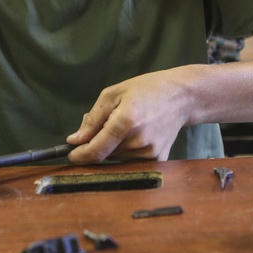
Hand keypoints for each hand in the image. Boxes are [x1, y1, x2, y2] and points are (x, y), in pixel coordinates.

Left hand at [66, 70, 188, 163]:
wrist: (181, 96)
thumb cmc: (147, 90)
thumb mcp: (113, 94)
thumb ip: (92, 119)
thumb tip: (75, 140)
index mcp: (125, 121)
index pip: (96, 150)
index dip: (80, 155)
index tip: (71, 153)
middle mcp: (139, 140)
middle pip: (105, 155)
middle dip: (98, 144)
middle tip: (107, 124)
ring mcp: (150, 152)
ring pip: (118, 159)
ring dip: (113, 147)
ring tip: (125, 126)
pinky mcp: (158, 158)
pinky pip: (132, 161)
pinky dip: (127, 151)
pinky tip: (136, 134)